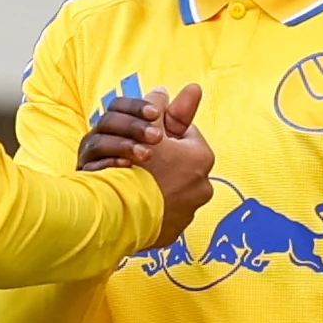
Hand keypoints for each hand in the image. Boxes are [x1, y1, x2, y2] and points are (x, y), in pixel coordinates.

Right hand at [84, 84, 217, 245]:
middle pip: (177, 162)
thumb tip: (193, 89)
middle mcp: (202, 186)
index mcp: (201, 158)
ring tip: (132, 178)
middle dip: (159, 157)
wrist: (120, 212)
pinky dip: (147, 205)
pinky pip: (159, 213)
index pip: (184, 133)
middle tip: (137, 156)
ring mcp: (187, 212)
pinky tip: (132, 198)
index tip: (147, 133)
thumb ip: (167, 107)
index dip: (162, 130)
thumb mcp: (150, 127)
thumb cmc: (138, 164)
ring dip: (153, 181)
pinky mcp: (170, 232)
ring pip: (168, 189)